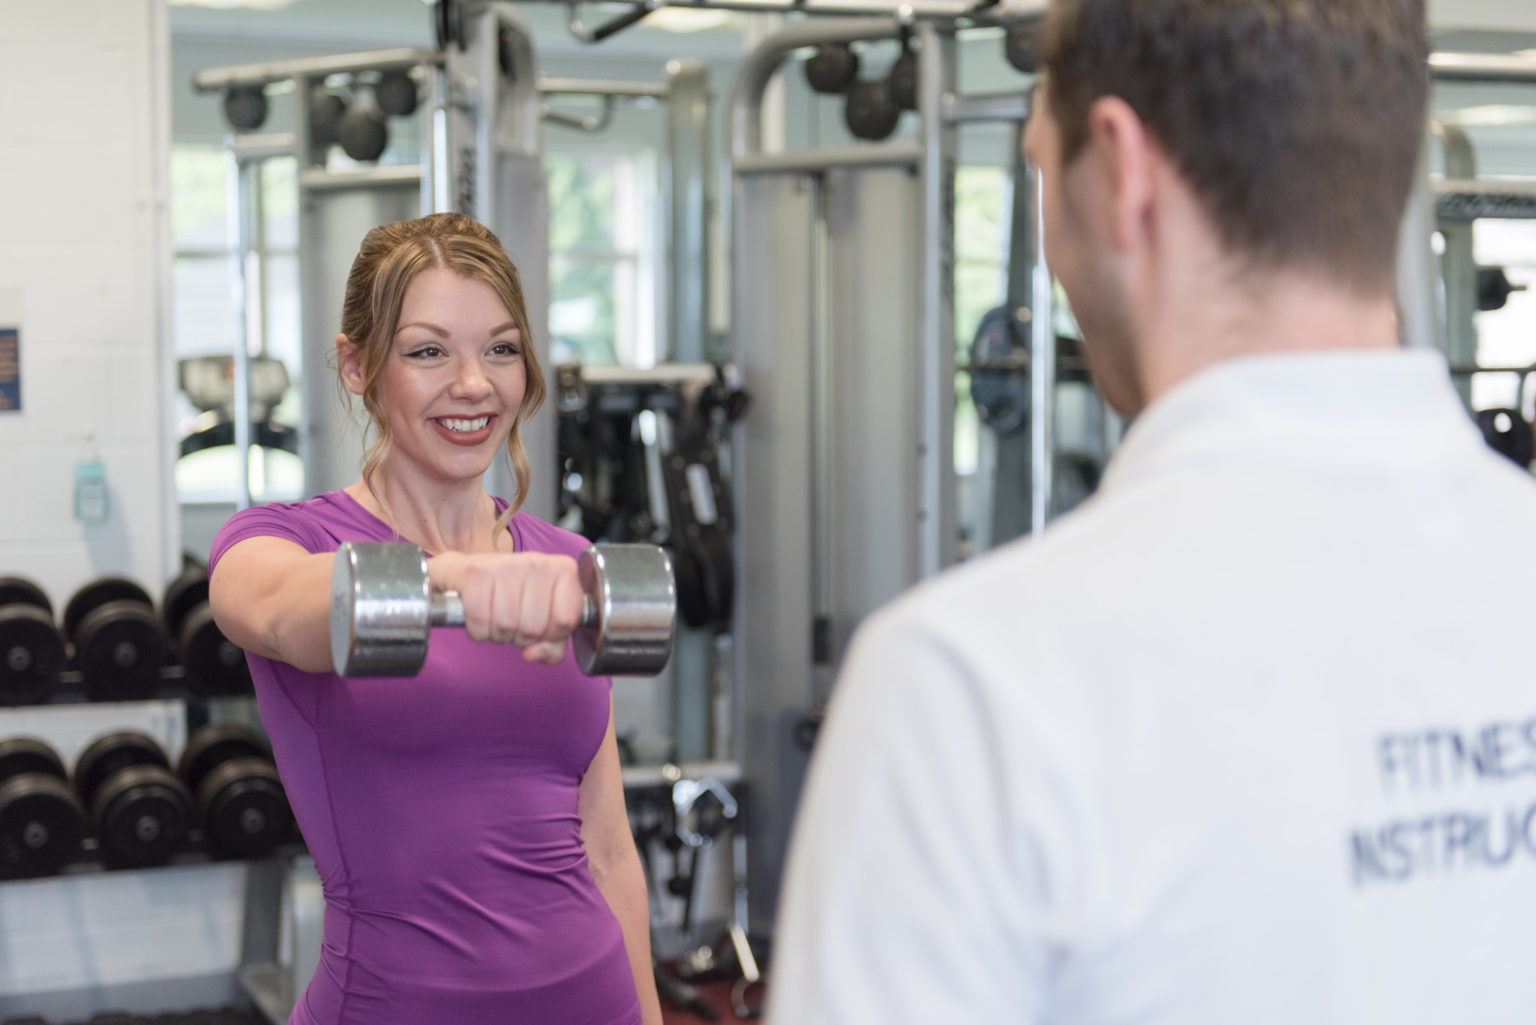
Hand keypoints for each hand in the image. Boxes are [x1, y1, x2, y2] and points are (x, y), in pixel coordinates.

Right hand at [428, 551, 585, 664]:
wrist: (467, 573)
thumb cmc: (512, 596)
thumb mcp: (543, 617)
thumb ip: (553, 645)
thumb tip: (534, 654)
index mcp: (563, 569)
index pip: (565, 620)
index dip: (550, 635)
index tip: (540, 626)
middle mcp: (537, 562)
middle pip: (534, 628)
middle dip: (521, 637)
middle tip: (513, 622)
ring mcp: (506, 564)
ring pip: (506, 626)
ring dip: (498, 635)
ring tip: (496, 618)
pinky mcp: (477, 573)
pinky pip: (480, 622)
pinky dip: (477, 631)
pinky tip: (480, 617)